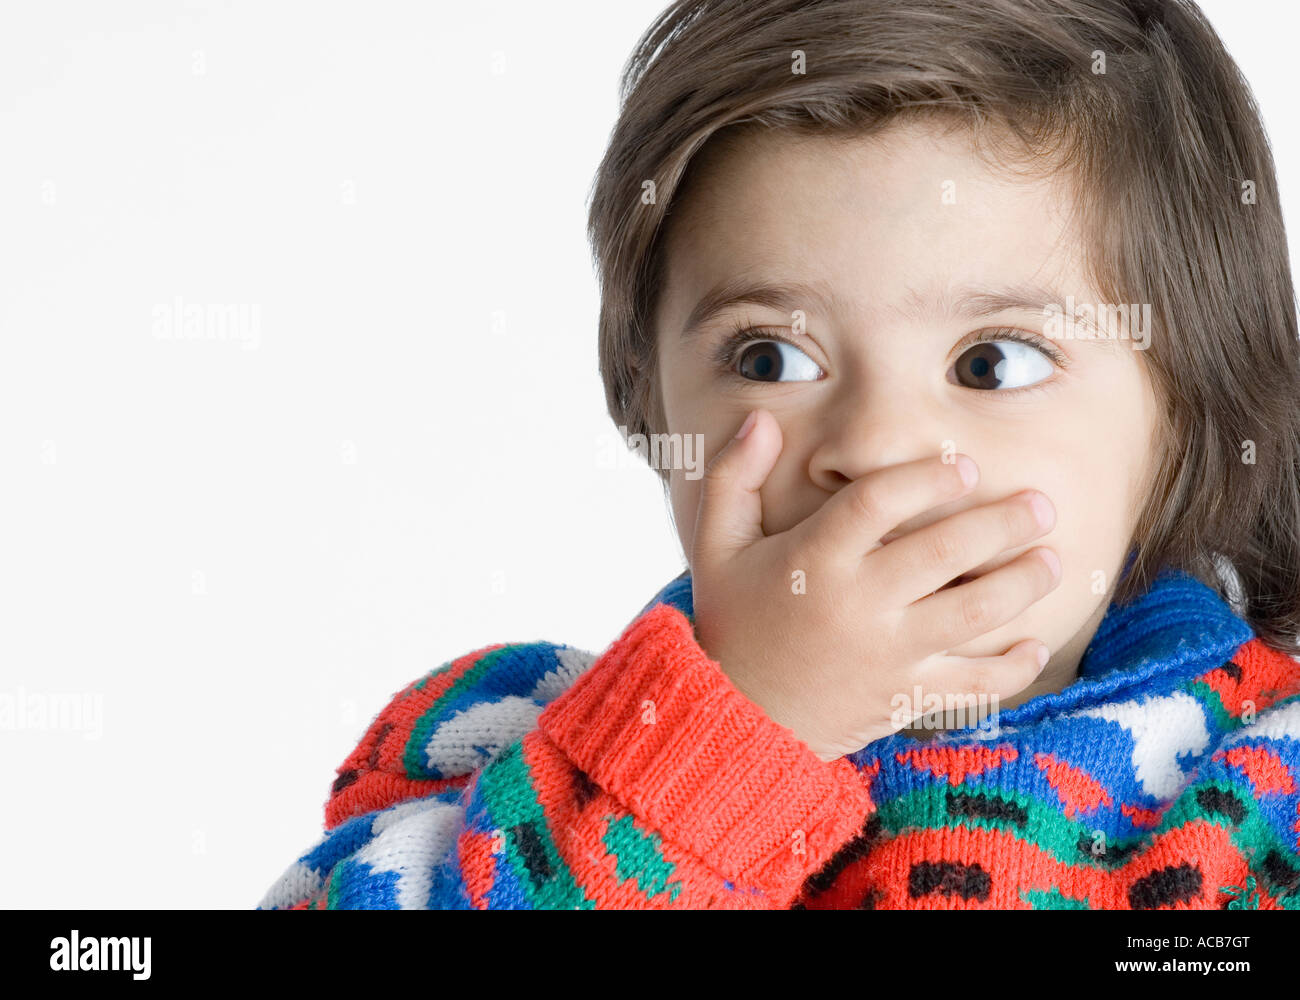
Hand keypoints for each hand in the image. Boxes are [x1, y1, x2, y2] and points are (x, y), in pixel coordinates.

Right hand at [689, 408, 1060, 760]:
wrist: (736, 717)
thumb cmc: (733, 622)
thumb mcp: (717, 547)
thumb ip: (734, 478)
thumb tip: (761, 422)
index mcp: (814, 558)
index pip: (879, 501)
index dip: (927, 477)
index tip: (965, 466)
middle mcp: (856, 603)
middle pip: (943, 551)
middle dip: (1002, 522)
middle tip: (1041, 505)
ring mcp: (886, 654)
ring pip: (972, 614)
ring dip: (1021, 584)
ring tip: (1053, 560)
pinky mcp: (903, 697)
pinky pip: (972, 685)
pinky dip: (1011, 668)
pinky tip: (1035, 643)